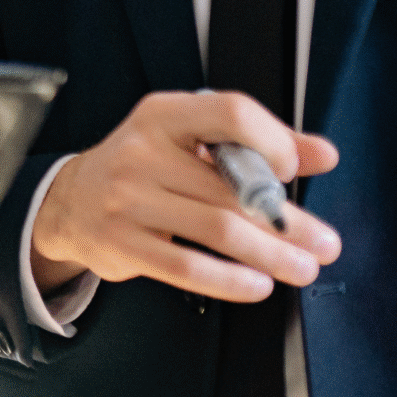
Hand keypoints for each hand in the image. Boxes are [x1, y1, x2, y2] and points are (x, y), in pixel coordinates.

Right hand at [29, 90, 341, 303]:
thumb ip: (257, 144)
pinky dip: (231, 280)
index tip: (292, 172)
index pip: (230, 113)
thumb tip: (322, 155)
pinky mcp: (124, 243)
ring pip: (218, 231)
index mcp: (164, 115)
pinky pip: (188, 268)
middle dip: (290, 222)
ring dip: (271, 255)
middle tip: (324, 243)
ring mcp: (129, 199)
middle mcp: (143, 152)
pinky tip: (256, 283)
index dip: (272, 142)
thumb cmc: (145, 167)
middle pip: (233, 189)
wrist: (72, 201)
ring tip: (302, 268)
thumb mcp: (190, 140)